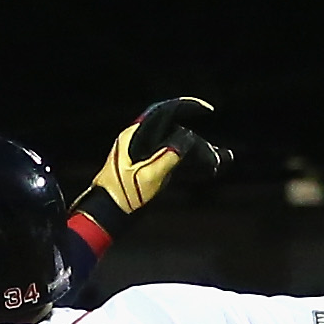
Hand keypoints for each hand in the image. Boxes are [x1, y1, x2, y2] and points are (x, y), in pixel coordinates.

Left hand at [91, 97, 227, 215]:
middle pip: (171, 129)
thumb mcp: (149, 176)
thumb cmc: (124, 196)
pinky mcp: (144, 165)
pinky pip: (169, 155)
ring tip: (216, 160)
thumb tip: (187, 138)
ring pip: (172, 143)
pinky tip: (203, 165)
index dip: (185, 107)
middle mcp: (136, 139)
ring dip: (193, 149)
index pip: (163, 112)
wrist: (107, 215)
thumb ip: (168, 156)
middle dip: (195, 138)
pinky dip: (185, 159)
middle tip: (215, 154)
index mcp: (133, 136)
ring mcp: (140, 152)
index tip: (207, 111)